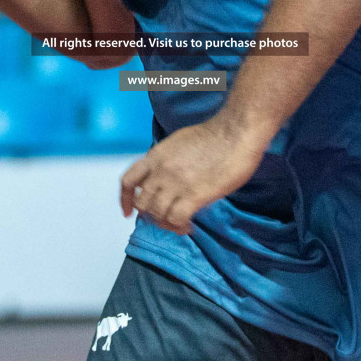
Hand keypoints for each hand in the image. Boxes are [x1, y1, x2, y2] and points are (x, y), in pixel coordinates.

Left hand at [119, 114, 268, 235]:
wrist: (235, 133)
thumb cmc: (213, 135)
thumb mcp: (178, 143)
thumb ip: (167, 161)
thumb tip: (167, 176)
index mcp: (155, 156)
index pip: (128, 181)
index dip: (125, 199)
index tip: (128, 211)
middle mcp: (161, 171)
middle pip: (142, 203)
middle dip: (150, 215)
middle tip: (164, 218)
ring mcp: (176, 183)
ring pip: (157, 214)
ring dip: (165, 223)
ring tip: (178, 224)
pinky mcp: (194, 195)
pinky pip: (176, 219)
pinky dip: (179, 227)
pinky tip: (187, 226)